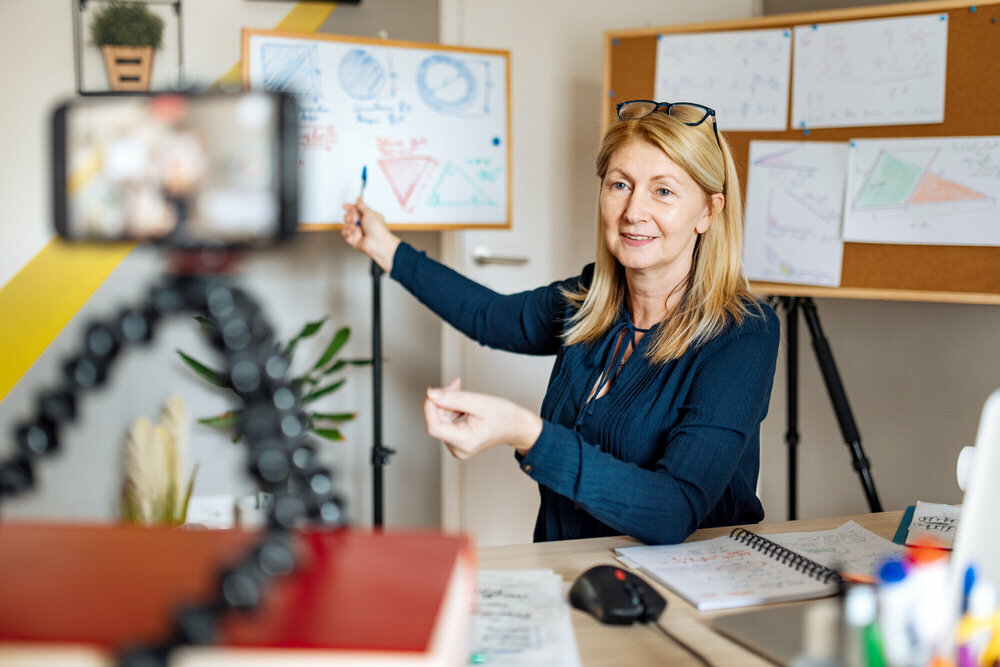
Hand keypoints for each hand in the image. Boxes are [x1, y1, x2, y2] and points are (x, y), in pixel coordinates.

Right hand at [341, 197, 399, 272]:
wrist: (378, 243)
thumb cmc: (378, 229)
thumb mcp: (369, 213)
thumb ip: (362, 205)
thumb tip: (359, 198)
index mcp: (367, 217)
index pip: (356, 210)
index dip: (350, 207)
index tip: (345, 206)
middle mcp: (362, 224)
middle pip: (349, 216)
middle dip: (350, 216)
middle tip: (354, 219)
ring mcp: (357, 232)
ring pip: (346, 225)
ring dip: (348, 224)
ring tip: (354, 227)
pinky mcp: (353, 239)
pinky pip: (345, 233)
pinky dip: (346, 232)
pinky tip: (351, 232)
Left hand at [424, 379, 542, 459]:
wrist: (517, 427)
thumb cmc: (505, 417)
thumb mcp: (479, 402)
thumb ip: (453, 398)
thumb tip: (432, 394)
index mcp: (464, 442)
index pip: (434, 427)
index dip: (430, 407)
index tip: (435, 392)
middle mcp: (458, 449)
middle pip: (437, 421)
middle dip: (443, 401)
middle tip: (456, 385)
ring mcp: (457, 447)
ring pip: (441, 420)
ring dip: (448, 403)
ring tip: (462, 392)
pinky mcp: (457, 442)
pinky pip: (447, 422)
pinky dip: (452, 409)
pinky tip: (462, 403)